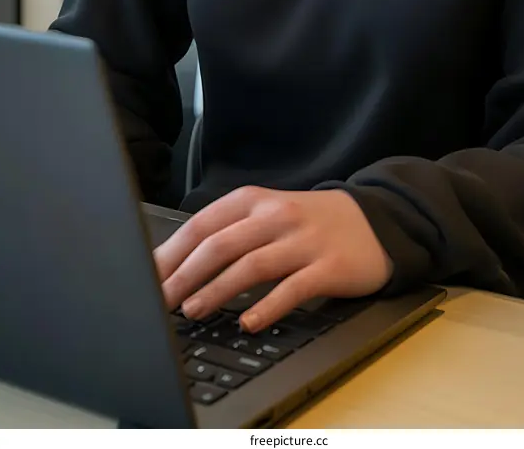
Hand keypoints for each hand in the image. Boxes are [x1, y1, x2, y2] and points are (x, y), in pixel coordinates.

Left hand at [154, 185, 392, 332]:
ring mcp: (302, 241)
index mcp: (255, 201)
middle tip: (161, 301)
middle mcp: (276, 216)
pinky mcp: (327, 266)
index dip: (172, 252)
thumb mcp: (270, 214)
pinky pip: (292, 288)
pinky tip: (248, 322)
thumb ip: (232, 232)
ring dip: (217, 290)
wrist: (374, 220)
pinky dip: (266, 306)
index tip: (148, 277)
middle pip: (220, 244)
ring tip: (193, 311)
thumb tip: (179, 264)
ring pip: (250, 265)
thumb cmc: (310, 223)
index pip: (203, 224)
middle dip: (185, 275)